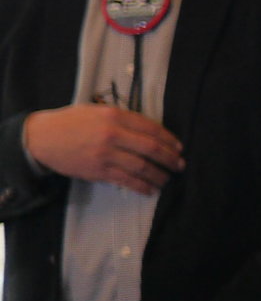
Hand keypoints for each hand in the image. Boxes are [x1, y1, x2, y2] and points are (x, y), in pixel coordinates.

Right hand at [23, 104, 183, 194]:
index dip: (169, 139)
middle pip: (151, 148)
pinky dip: (142, 186)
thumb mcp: (96, 111)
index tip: (179, 147)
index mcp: (114, 115)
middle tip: (180, 165)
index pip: (151, 128)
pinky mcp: (98, 170)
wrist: (41, 138)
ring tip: (167, 179)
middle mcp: (112, 134)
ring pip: (142, 167)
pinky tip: (150, 190)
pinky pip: (127, 181)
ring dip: (159, 175)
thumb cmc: (70, 122)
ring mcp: (105, 154)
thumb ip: (122, 118)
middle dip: (170, 158)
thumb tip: (149, 131)